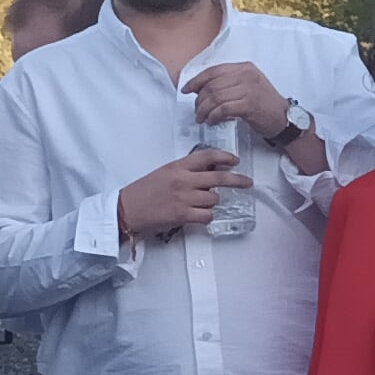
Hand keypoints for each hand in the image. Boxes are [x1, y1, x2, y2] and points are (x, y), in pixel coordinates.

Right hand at [118, 149, 241, 240]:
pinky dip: (206, 217)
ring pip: (214, 199)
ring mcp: (184, 198)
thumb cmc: (143, 191)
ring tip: (198, 205)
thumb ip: (186, 171)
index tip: (235, 161)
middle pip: (219, 178)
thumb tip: (210, 172)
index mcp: (177, 167)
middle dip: (237, 180)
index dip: (225, 157)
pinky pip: (207, 216)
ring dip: (211, 203)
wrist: (127, 209)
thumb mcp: (165, 173)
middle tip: (247, 182)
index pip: (207, 157)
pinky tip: (198, 216)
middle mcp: (183, 180)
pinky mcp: (182, 215)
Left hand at [183, 61, 292, 142]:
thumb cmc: (263, 104)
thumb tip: (200, 89)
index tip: (186, 90)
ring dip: (204, 110)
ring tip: (202, 119)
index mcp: (244, 68)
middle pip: (212, 86)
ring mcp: (249, 89)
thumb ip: (227, 83)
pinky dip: (214, 116)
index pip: (213, 71)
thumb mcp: (247, 86)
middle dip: (199, 100)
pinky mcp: (250, 104)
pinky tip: (212, 121)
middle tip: (197, 112)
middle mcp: (246, 75)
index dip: (196, 80)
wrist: (283, 118)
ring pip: (215, 98)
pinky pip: (223, 109)